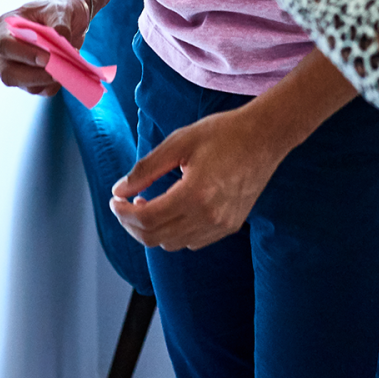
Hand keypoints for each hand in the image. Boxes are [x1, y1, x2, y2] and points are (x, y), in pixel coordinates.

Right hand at [0, 0, 89, 95]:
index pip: (4, 46)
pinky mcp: (28, 79)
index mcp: (2, 27)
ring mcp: (13, 67)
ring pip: (25, 85)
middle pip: (9, 73)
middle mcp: (1, 50)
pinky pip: (40, 89)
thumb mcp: (61, 9)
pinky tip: (67, 71)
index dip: (24, 54)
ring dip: (48, 79)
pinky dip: (54, 84)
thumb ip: (59, 23)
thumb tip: (60, 38)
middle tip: (59, 70)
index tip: (47, 57)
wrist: (68, 17)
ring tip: (68, 65)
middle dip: (35, 75)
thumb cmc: (58, 8)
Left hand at [109, 105, 284, 250]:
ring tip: (147, 204)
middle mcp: (210, 216)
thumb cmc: (222, 133)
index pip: (147, 220)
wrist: (264, 137)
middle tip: (124, 205)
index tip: (114, 202)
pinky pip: (193, 242)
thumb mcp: (178, 142)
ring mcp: (222, 225)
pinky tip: (172, 210)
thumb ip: (145, 169)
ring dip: (153, 230)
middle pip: (156, 238)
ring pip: (173, 244)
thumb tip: (118, 191)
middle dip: (133, 225)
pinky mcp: (230, 226)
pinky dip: (174, 233)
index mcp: (195, 194)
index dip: (124, 214)